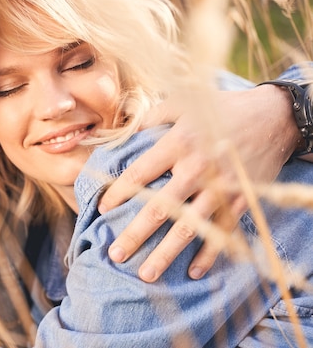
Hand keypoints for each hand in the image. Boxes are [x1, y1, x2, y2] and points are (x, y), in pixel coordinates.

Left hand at [99, 84, 299, 281]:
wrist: (273, 118)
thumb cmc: (221, 109)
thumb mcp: (183, 102)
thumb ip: (152, 117)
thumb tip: (127, 131)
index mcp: (177, 145)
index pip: (139, 174)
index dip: (118, 194)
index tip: (102, 210)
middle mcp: (196, 170)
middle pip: (159, 209)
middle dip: (135, 234)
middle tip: (115, 254)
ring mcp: (220, 189)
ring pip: (189, 228)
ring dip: (165, 254)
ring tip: (146, 274)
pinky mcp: (240, 201)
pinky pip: (221, 233)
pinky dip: (209, 255)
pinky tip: (192, 272)